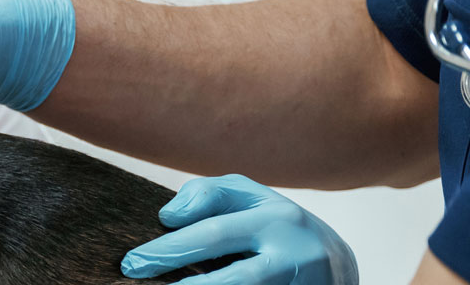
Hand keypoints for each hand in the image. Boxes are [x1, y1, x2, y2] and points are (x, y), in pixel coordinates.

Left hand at [122, 174, 358, 284]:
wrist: (335, 266)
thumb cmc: (276, 226)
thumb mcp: (250, 198)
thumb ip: (209, 194)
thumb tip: (169, 216)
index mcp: (279, 219)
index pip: (216, 232)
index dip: (172, 246)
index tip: (135, 257)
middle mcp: (295, 256)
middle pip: (232, 278)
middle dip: (177, 275)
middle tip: (134, 275)